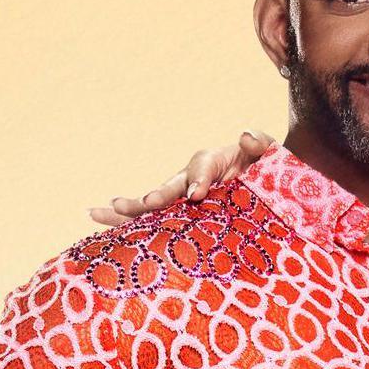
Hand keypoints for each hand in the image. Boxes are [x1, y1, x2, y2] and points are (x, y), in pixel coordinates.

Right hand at [87, 130, 275, 225]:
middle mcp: (190, 181)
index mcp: (211, 162)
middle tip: (144, 203)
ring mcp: (183, 201)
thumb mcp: (268, 152)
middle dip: (155, 196)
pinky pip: (157, 223)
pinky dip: (132, 228)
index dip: (198, 179)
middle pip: (168, 187)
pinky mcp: (184, 219)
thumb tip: (246, 137)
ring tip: (100, 212)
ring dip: (130, 211)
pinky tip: (106, 232)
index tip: (196, 195)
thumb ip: (260, 144)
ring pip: (154, 206)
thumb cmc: (265, 166)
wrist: (264, 186)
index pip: (202, 167)